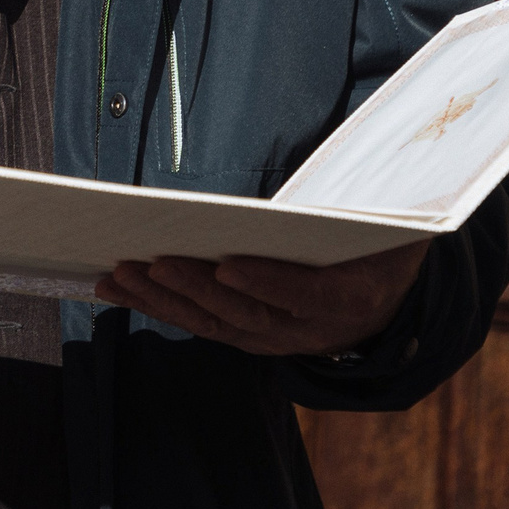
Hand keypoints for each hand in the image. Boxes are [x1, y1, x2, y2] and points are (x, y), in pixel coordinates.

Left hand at [92, 241, 428, 357]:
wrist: (380, 304)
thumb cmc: (378, 251)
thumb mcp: (393, 230)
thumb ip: (374, 210)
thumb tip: (367, 171)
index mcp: (348, 299)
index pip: (305, 295)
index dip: (268, 283)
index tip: (230, 267)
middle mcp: (306, 329)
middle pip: (245, 312)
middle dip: (194, 288)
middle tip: (152, 263)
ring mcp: (271, 337)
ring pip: (211, 322)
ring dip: (161, 300)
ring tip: (119, 273)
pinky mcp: (242, 334)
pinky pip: (195, 322)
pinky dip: (154, 305)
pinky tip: (116, 287)